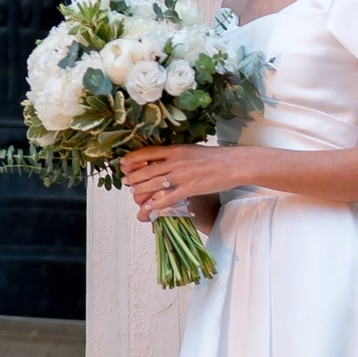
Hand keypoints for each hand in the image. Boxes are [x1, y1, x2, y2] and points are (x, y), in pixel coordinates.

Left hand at [119, 141, 235, 222]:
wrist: (233, 164)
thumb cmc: (214, 157)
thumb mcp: (190, 149)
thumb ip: (174, 154)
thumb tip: (159, 158)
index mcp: (175, 149)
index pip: (147, 153)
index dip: (132, 159)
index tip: (123, 164)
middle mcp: (176, 161)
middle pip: (147, 170)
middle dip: (133, 177)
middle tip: (126, 182)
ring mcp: (182, 176)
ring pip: (154, 184)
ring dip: (140, 189)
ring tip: (133, 192)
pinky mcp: (190, 189)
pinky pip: (168, 198)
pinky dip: (156, 204)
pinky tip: (148, 207)